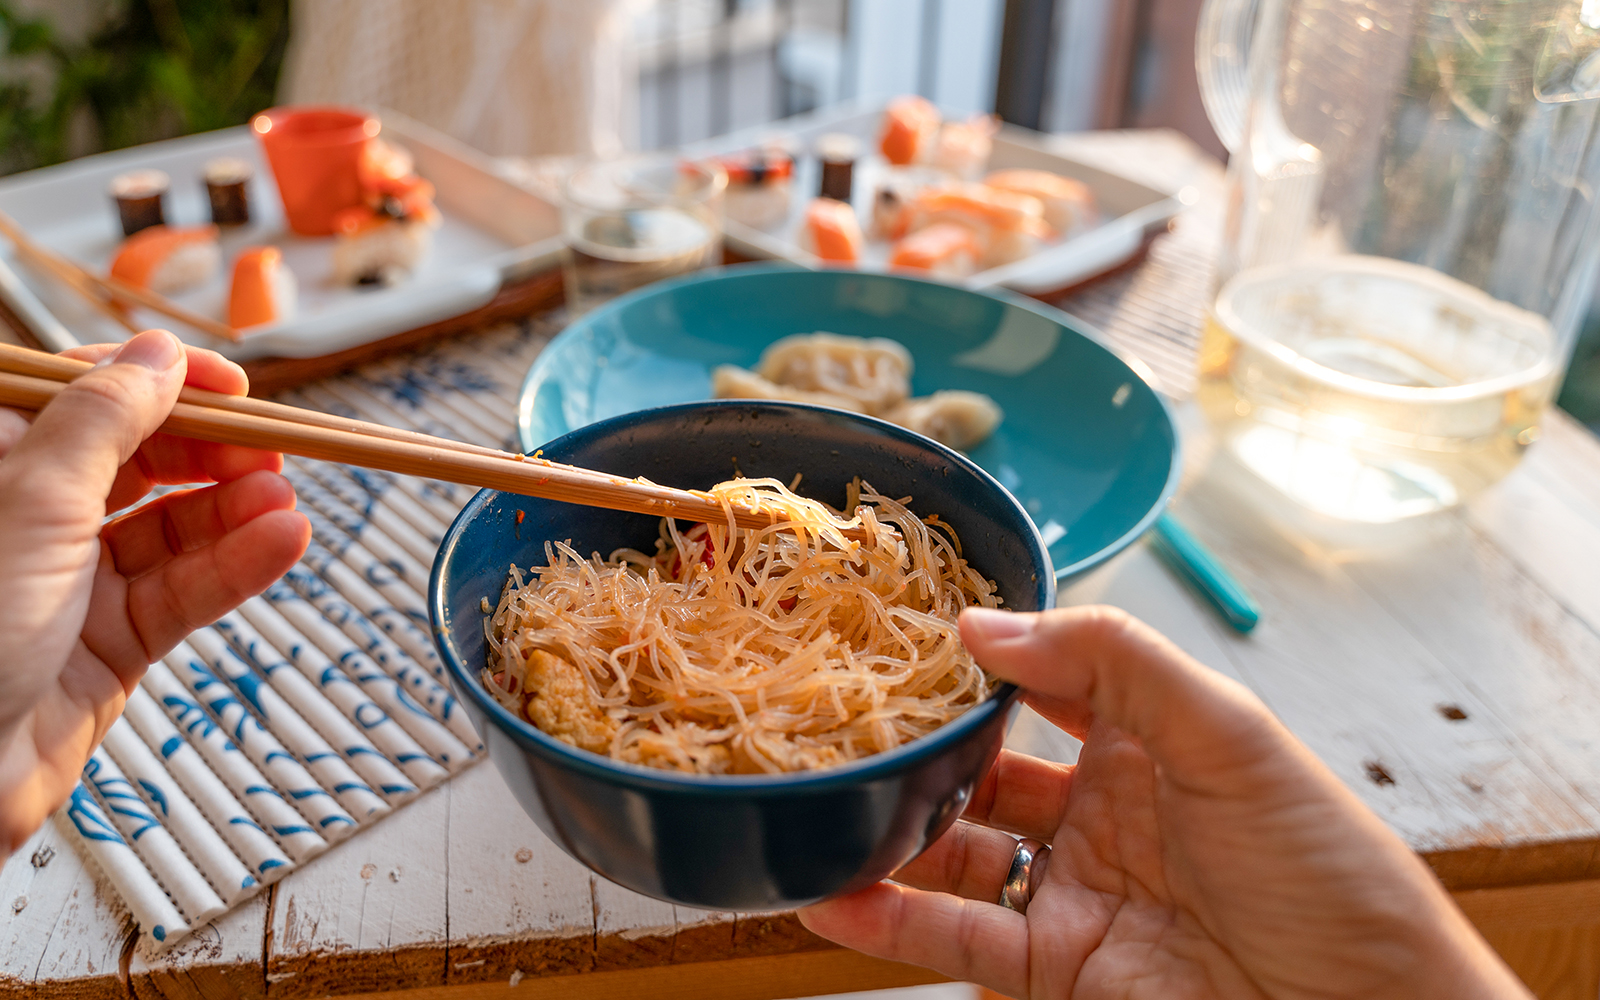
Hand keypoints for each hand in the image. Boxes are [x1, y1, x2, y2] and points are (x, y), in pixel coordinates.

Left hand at [0, 330, 309, 855]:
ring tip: (286, 504)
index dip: (164, 383)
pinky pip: (185, 592)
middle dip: (212, 451)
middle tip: (273, 451)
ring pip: (172, 528)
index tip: (233, 385)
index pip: (87, 395)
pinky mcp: (110, 645)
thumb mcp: (32, 501)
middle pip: (140, 459)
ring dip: (235, 511)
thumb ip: (104, 421)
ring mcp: (73, 583)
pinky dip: (237, 566)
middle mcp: (32, 518)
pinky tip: (280, 543)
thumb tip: (158, 355)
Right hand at [800, 606, 1530, 998]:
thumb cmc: (1327, 872)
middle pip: (986, 768)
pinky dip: (891, 925)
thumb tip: (990, 624)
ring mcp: (1076, 891)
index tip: (904, 633)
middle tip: (839, 721)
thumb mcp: (1231, 734)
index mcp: (1152, 739)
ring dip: (890, 835)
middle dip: (918, 747)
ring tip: (821, 805)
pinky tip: (832, 897)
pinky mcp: (1058, 970)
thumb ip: (1114, 663)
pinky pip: (958, 939)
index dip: (981, 658)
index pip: (1046, 681)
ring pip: (959, 853)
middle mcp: (1104, 809)